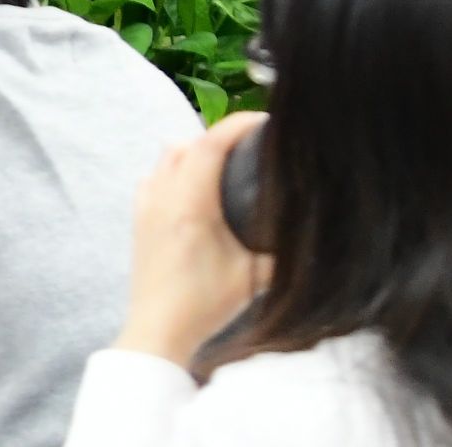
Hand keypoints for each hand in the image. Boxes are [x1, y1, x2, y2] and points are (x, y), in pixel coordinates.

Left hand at [115, 114, 268, 365]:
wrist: (158, 330)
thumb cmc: (204, 305)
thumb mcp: (254, 278)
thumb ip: (283, 254)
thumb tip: (313, 235)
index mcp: (189, 204)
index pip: (209, 145)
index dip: (236, 125)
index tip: (263, 120)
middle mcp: (162, 196)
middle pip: (186, 143)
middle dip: (218, 135)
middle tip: (250, 143)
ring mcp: (145, 206)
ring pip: (166, 157)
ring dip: (194, 150)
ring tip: (226, 162)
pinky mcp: (139, 219)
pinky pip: (154, 177)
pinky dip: (174, 169)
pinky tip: (194, 188)